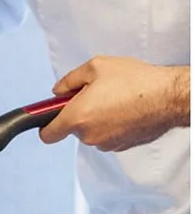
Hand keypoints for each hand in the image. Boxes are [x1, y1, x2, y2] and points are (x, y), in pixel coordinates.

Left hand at [39, 56, 190, 150]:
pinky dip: (111, 125)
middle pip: (73, 128)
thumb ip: (69, 80)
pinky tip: (124, 109)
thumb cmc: (134, 81)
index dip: (44, 126)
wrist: (168, 96)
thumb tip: (59, 91)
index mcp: (77, 117)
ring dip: (96, 118)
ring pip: (91, 131)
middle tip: (93, 95)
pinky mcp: (124, 146)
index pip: (48, 135)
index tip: (47, 118)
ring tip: (113, 99)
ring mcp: (108, 143)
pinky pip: (108, 135)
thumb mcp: (94, 67)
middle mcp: (90, 135)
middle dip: (78, 113)